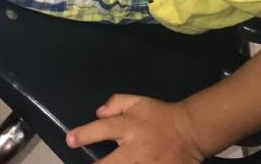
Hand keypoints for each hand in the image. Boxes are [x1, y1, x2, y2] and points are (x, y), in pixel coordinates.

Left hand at [66, 94, 202, 163]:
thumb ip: (116, 102)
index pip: (103, 129)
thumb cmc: (160, 116)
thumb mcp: (138, 101)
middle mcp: (135, 149)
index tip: (70, 140)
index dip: (84, 135)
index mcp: (129, 126)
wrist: (190, 131)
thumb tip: (98, 112)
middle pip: (110, 163)